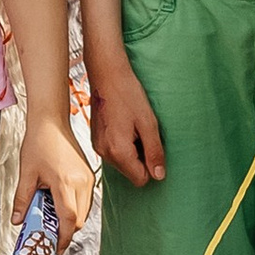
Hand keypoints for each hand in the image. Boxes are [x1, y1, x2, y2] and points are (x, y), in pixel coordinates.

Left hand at [18, 108, 94, 242]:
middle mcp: (81, 182)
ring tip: (52, 222)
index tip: (55, 247)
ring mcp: (88, 178)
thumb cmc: (39, 143)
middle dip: (66, 231)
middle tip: (49, 237)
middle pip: (79, 219)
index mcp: (65, 182)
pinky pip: (85, 200)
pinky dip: (75, 208)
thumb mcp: (27, 173)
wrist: (52, 122)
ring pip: (84, 211)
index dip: (63, 237)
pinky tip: (60, 206)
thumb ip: (22, 200)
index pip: (69, 219)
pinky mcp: (89, 175)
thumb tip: (18, 221)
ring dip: (71, 220)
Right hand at [87, 52, 166, 186]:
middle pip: (130, 172)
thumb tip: (159, 175)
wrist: (106, 75)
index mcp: (119, 151)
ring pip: (122, 163)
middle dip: (141, 158)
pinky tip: (124, 125)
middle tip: (143, 132)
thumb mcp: (148, 123)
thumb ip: (154, 151)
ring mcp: (98, 147)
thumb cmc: (128, 94)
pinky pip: (114, 152)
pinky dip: (122, 144)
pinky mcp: (96, 140)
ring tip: (132, 126)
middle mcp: (105, 153)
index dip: (151, 166)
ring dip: (132, 150)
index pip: (140, 179)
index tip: (153, 146)